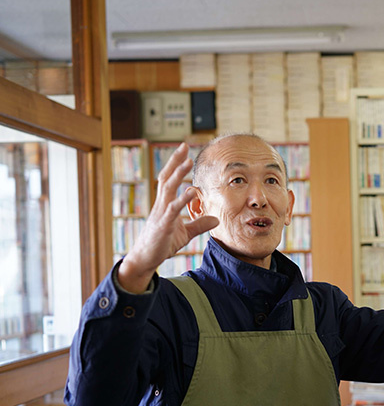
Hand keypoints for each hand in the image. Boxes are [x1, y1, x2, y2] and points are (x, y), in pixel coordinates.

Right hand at [118, 144, 218, 292]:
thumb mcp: (185, 233)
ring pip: (168, 189)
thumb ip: (200, 224)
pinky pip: (173, 209)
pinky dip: (182, 200)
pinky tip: (191, 191)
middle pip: (166, 178)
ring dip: (178, 175)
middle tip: (183, 146)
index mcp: (165, 204)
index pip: (168, 179)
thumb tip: (216, 219)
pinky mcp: (163, 225)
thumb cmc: (162, 244)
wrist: (145, 259)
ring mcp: (161, 214)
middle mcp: (161, 205)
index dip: (175, 165)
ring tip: (188, 162)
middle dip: (175, 162)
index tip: (184, 151)